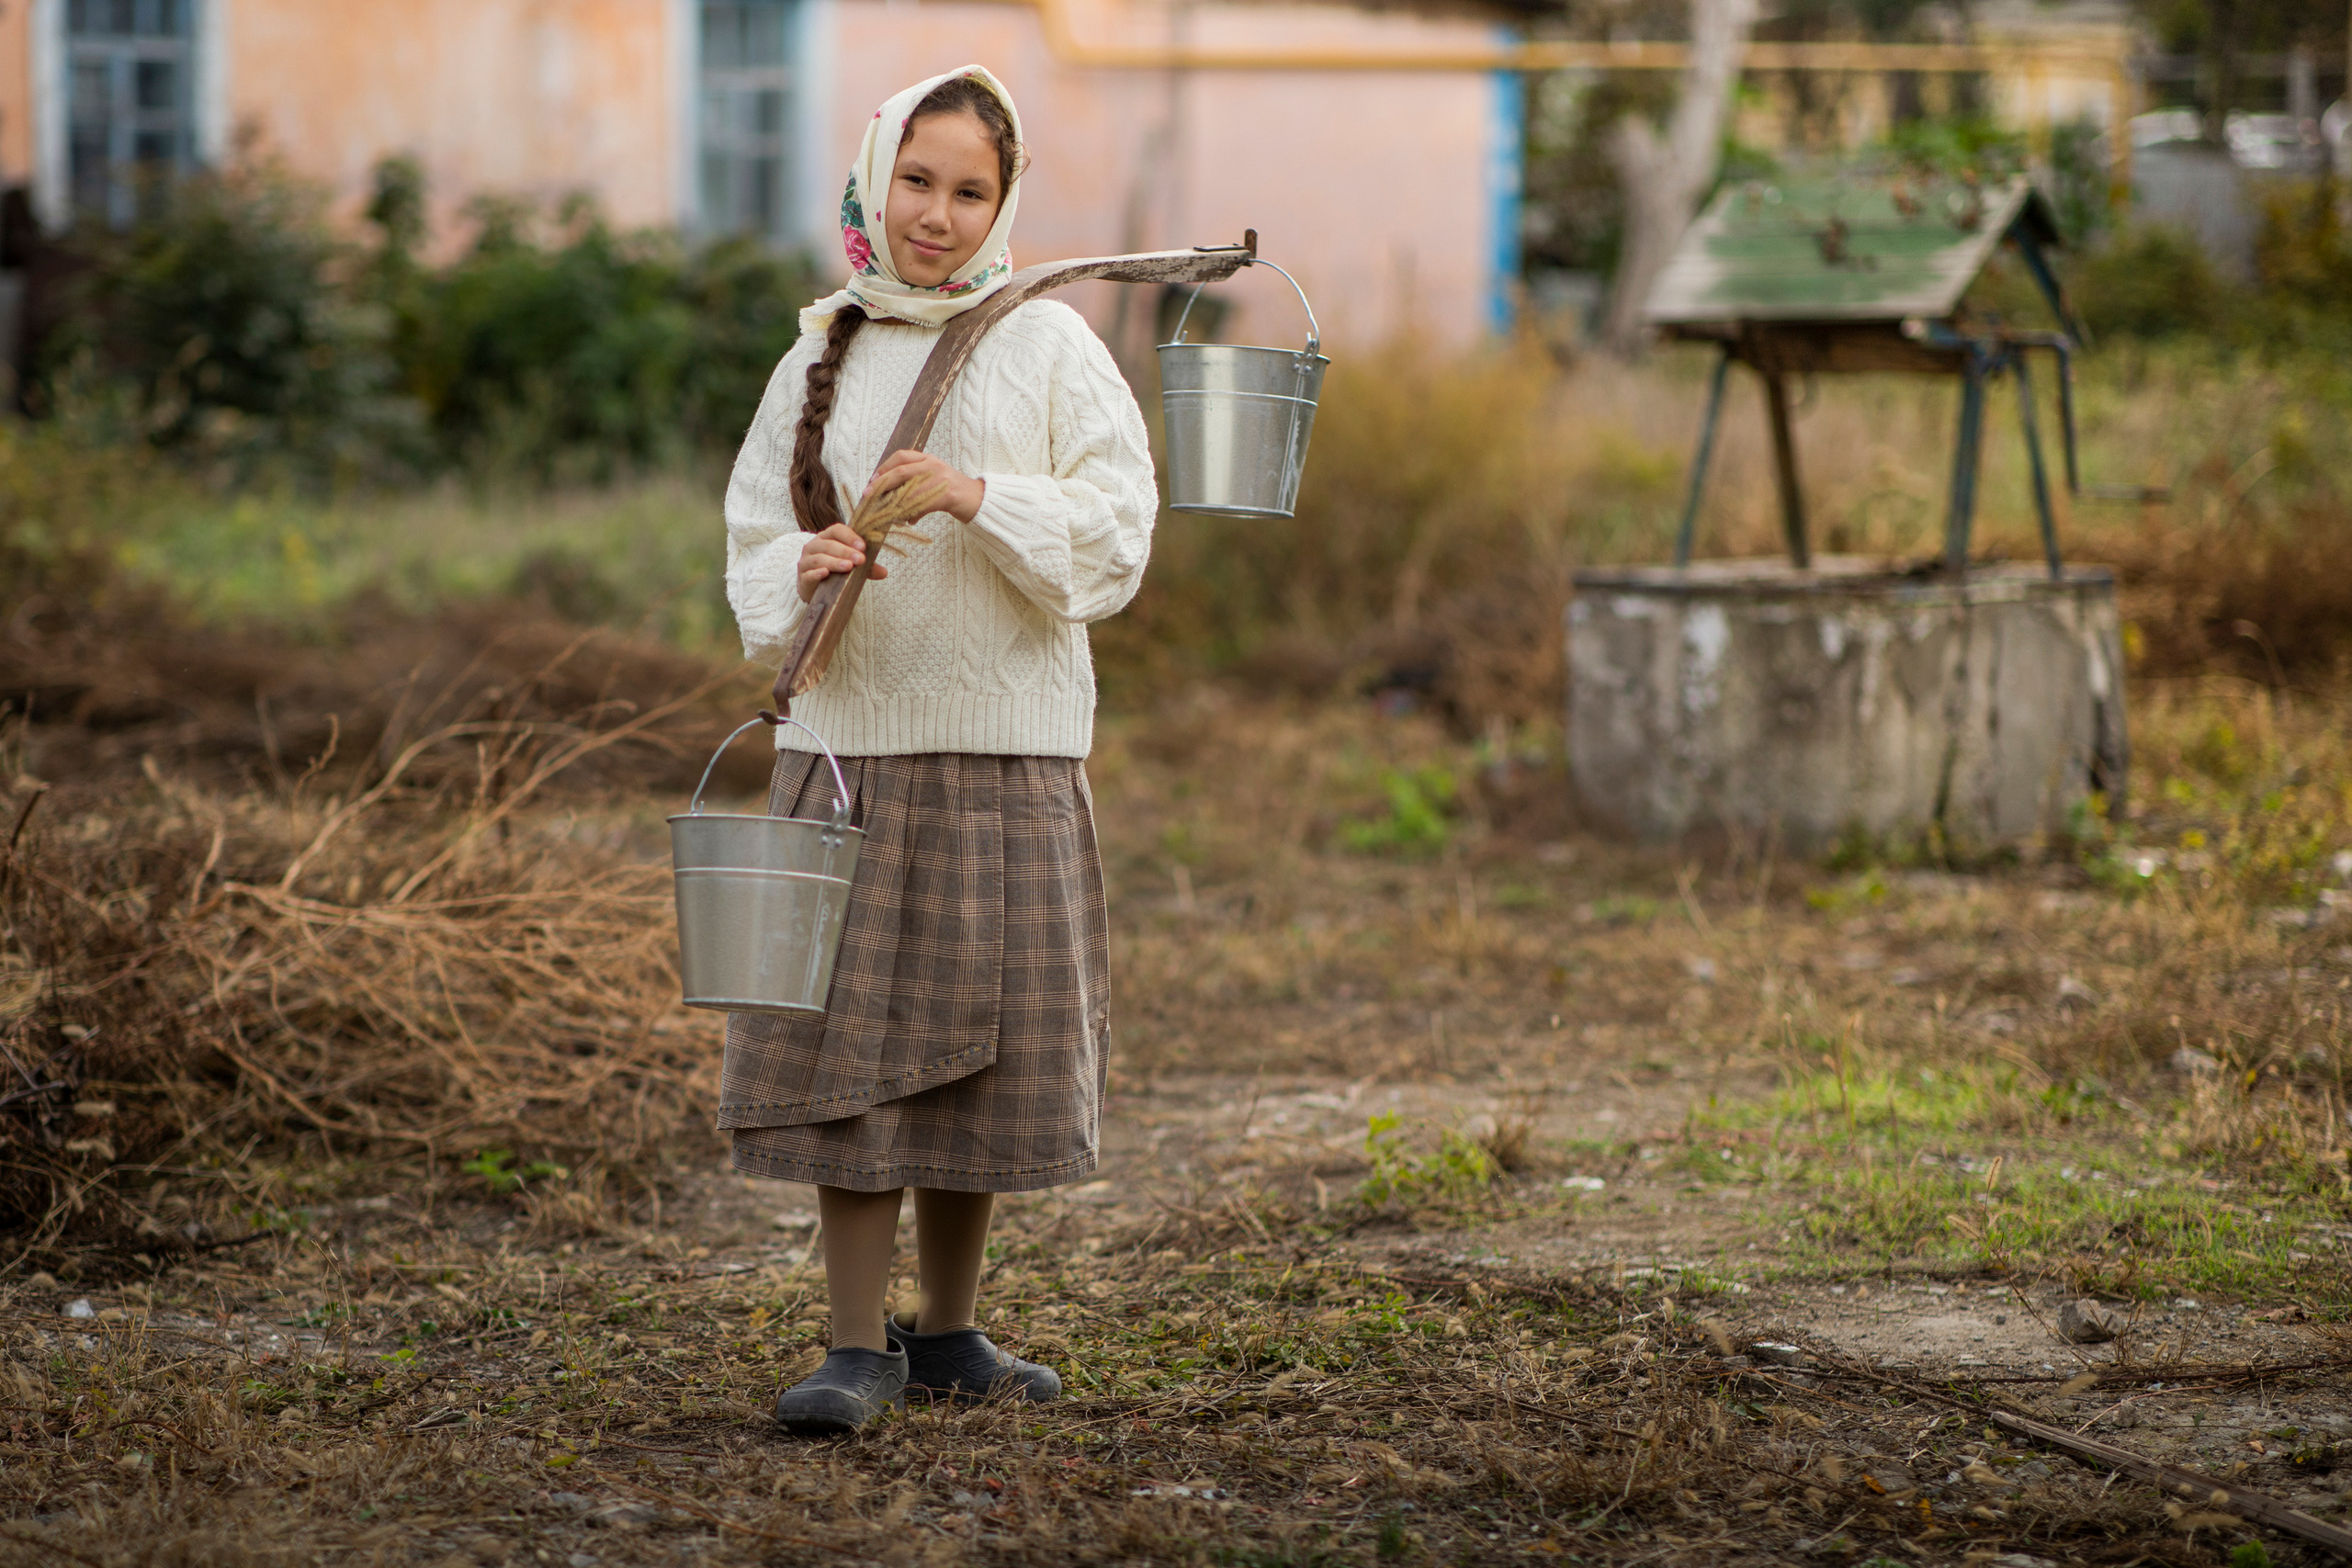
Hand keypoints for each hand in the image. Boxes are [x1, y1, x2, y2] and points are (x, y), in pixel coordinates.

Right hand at [798, 524, 884, 602]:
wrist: (812, 588)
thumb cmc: (833, 572)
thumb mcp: (850, 566)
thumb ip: (865, 567)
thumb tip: (884, 572)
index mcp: (826, 538)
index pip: (836, 530)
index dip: (849, 536)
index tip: (863, 546)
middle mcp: (814, 546)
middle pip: (829, 545)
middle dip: (846, 551)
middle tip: (860, 560)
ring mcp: (806, 562)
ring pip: (820, 558)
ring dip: (835, 562)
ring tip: (848, 567)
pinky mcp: (802, 577)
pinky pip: (808, 574)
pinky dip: (817, 573)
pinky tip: (826, 573)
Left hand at [864, 449, 983, 523]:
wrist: (976, 498)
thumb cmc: (950, 490)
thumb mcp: (932, 478)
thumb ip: (913, 481)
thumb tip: (888, 494)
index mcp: (928, 458)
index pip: (901, 456)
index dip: (884, 467)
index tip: (872, 479)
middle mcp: (932, 465)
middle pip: (900, 471)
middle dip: (881, 483)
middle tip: (869, 493)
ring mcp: (939, 479)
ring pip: (908, 490)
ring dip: (894, 503)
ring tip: (885, 512)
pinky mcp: (945, 495)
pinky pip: (921, 505)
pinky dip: (912, 514)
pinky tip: (909, 521)